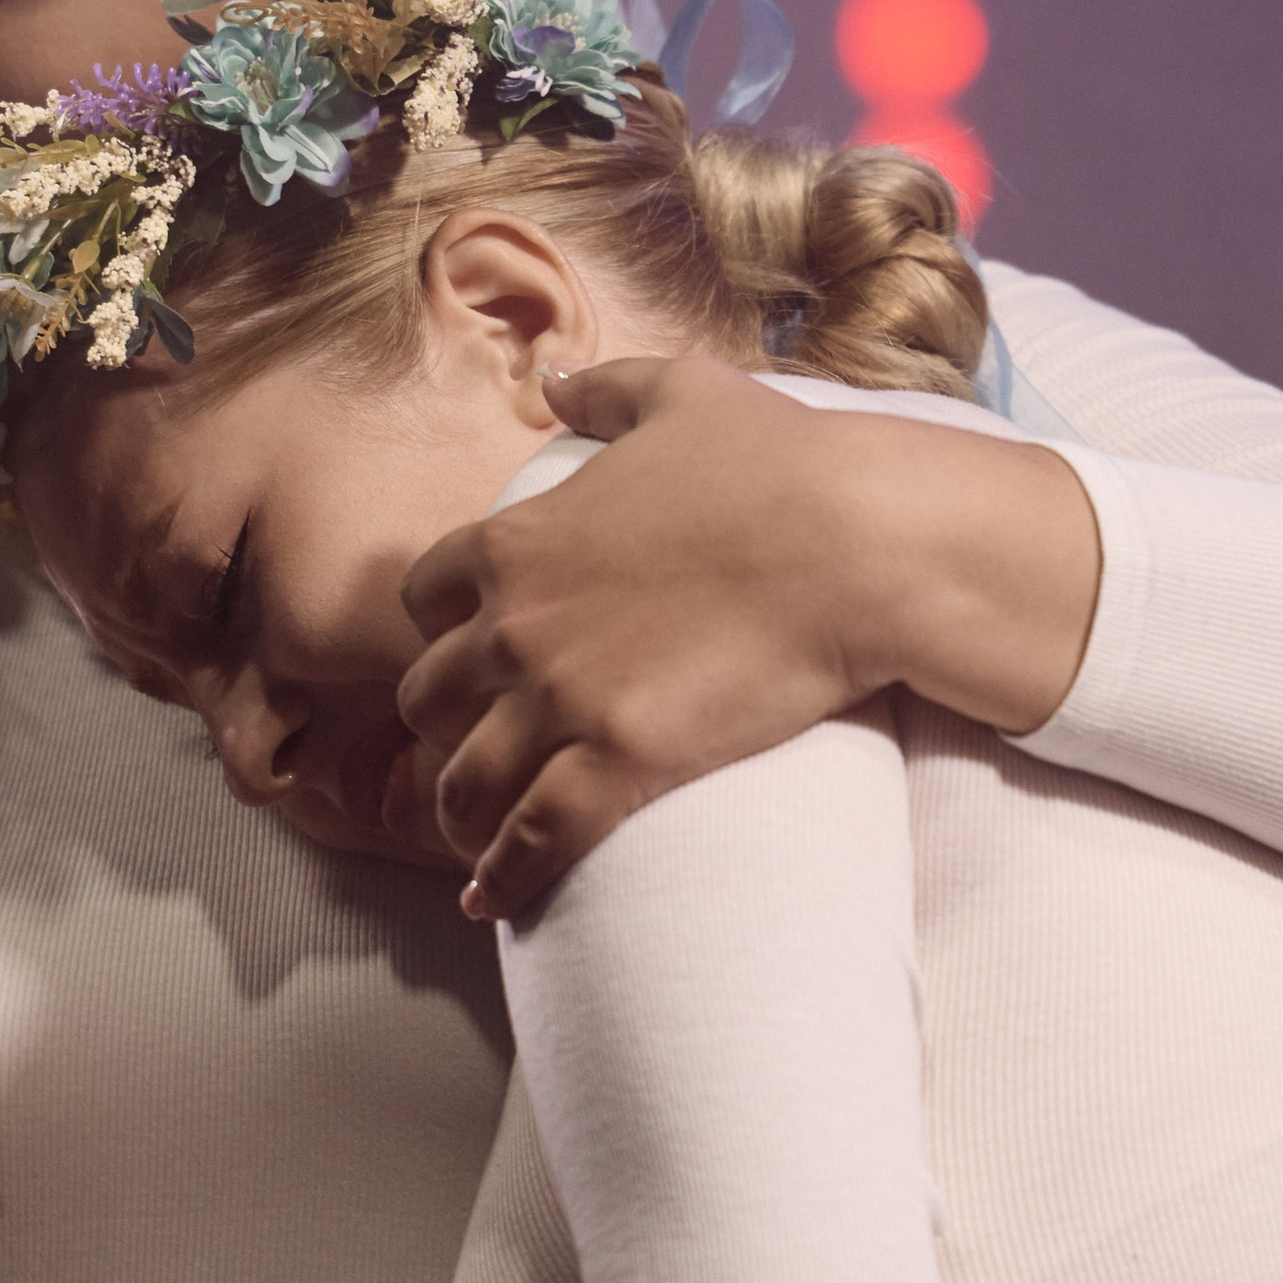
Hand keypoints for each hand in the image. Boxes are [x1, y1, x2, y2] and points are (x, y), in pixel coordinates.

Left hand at [395, 357, 1102, 919]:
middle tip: (470, 753)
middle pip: (427, 697)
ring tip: (473, 843)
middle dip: (442, 729)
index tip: (462, 656)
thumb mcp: (681, 393)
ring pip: (465, 781)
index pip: (425, 598)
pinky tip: (495, 903)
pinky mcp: (615, 763)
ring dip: (459, 815)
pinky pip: (531, 838)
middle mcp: (515, 625)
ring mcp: (559, 700)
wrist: (857, 542)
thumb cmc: (781, 463)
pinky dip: (504, 877)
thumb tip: (554, 379)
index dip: (440, 632)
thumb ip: (605, 389)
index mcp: (517, 541)